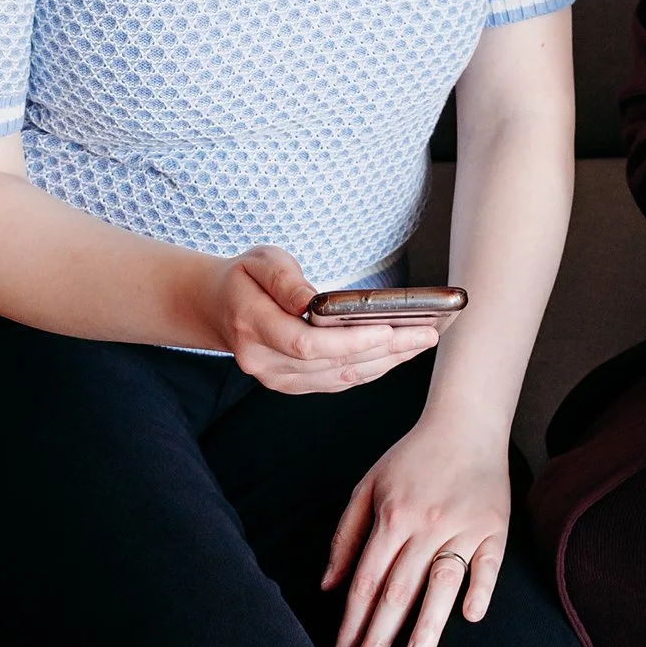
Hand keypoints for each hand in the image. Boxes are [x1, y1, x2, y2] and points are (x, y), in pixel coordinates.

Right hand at [209, 247, 445, 393]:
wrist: (219, 308)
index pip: (306, 344)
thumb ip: (285, 280)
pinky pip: (338, 382)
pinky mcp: (294, 385)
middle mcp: (264, 362)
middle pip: (332, 364)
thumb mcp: (260, 261)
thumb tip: (312, 300)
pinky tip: (398, 354)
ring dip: (385, 363)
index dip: (349, 341)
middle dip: (383, 350)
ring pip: (340, 378)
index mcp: (252, 327)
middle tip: (426, 333)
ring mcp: (278, 380)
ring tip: (422, 342)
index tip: (388, 329)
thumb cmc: (245, 278)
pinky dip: (371, 369)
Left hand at [323, 418, 511, 646]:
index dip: (352, 623)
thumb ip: (346, 535)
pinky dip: (480, 588)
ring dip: (428, 624)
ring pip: (442, 582)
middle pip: (398, 591)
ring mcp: (463, 526)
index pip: (366, 581)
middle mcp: (426, 524)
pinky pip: (489, 563)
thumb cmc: (412, 457)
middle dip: (378, 638)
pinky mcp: (495, 526)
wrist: (466, 422)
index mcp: (392, 516)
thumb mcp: (368, 486)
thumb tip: (329, 586)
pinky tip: (470, 616)